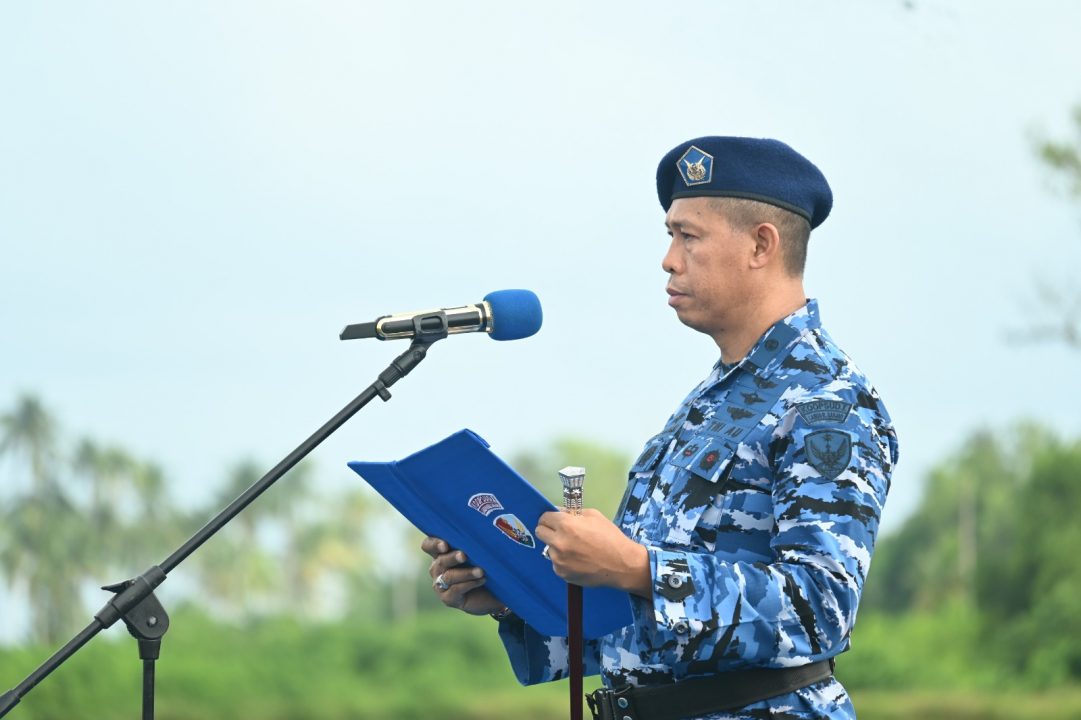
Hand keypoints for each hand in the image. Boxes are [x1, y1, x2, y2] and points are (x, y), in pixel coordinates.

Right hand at [420, 536, 506, 615]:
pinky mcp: (447, 598)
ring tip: (481, 571)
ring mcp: (440, 584)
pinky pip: (456, 589)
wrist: (490, 594)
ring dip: (466, 573)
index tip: (445, 545)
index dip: (434, 544)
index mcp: (441, 553)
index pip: (428, 545)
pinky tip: (482, 580)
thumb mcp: (478, 554)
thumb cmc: (484, 568)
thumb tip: (481, 533)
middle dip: (453, 557)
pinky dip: (470, 583)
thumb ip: (474, 545)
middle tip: (464, 556)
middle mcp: (437, 568)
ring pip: (449, 576)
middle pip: (440, 560)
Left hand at [535, 508, 651, 596]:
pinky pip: (556, 563)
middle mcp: (558, 543)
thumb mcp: (593, 515)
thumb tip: (559, 512)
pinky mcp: (562, 574)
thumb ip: (572, 512)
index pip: (544, 518)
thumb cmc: (610, 537)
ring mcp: (558, 560)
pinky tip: (578, 561)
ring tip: (575, 549)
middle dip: (548, 529)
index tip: (555, 520)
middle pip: (540, 532)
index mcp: (566, 525)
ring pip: (549, 549)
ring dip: (557, 546)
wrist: (621, 564)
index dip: (550, 517)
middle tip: (560, 532)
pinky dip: (563, 561)